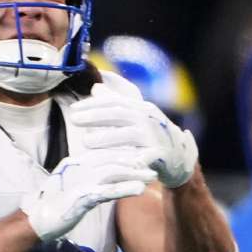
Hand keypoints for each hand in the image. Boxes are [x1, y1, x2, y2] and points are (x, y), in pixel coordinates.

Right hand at [21, 153, 153, 239]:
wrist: (36, 222)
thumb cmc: (55, 205)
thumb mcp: (73, 185)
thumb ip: (88, 177)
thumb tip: (107, 175)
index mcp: (76, 162)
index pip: (105, 151)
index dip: (126, 151)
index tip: (146, 152)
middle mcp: (77, 167)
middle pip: (111, 158)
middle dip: (135, 159)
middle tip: (156, 160)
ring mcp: (78, 182)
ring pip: (111, 172)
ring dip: (134, 173)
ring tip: (153, 175)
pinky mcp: (79, 198)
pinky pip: (105, 191)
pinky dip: (124, 189)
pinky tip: (140, 189)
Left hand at [67, 74, 198, 187]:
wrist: (178, 158)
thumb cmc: (150, 135)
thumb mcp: (135, 116)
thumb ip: (116, 103)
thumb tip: (95, 88)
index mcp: (141, 108)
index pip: (115, 102)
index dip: (93, 104)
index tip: (73, 109)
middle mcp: (149, 119)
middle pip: (120, 114)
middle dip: (96, 116)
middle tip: (73, 119)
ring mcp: (155, 137)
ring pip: (128, 136)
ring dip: (106, 137)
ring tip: (85, 141)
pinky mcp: (159, 157)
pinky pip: (138, 158)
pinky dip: (122, 160)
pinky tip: (105, 163)